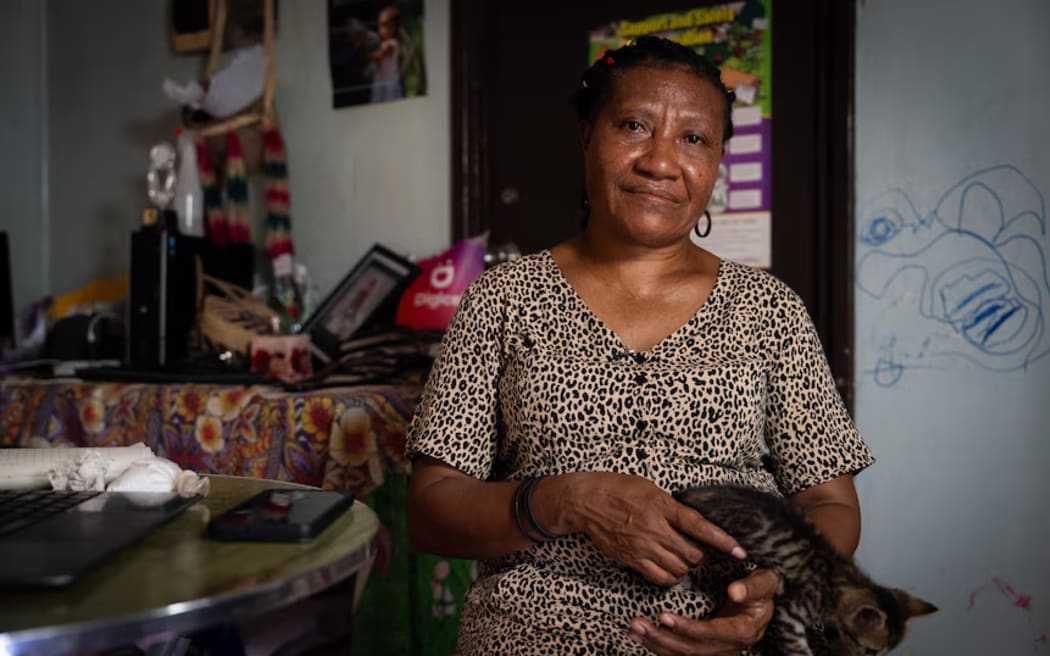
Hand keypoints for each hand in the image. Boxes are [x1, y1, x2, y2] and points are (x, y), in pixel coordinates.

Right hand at [562, 472, 744, 585]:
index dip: (722, 540)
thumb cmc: (618, 488)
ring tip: (681, 557)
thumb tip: (692, 523)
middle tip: (697, 548)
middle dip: (700, 555)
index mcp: (662, 506)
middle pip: (692, 554)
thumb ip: (671, 506)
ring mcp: (642, 547)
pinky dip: (670, 576)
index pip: (699, 526)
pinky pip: (660, 578)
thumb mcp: (650, 488)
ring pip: (679, 569)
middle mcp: (654, 529)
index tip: (740, 551)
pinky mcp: (631, 560)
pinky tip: (668, 567)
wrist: (585, 501)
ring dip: (686, 566)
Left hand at [627, 568, 778, 655]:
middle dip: (662, 638)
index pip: (711, 634)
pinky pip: (680, 655)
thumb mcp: (766, 583)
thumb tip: (734, 592)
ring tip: (633, 629)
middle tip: (638, 624)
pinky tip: (640, 637)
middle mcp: (728, 647)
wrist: (763, 604)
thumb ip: (753, 587)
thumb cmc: (761, 590)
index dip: (687, 628)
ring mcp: (716, 652)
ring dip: (655, 644)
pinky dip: (658, 647)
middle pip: (692, 650)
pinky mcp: (705, 650)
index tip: (664, 616)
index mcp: (741, 631)